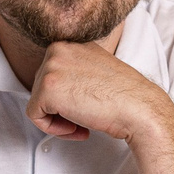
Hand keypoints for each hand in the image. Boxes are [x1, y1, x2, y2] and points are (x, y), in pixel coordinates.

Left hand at [25, 40, 173, 146]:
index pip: (52, 75)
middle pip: (40, 88)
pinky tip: (77, 129)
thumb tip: (60, 88)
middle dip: (60, 109)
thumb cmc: (124, 97)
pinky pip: (34, 115)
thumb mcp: (97, 71)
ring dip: (57, 119)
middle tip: (84, 119)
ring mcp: (51, 66)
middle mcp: (58, 49)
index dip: (66, 98)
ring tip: (81, 124)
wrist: (139, 108)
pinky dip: (52, 128)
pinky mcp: (47, 88)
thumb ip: (75, 72)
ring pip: (36, 101)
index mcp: (71, 44)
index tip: (85, 107)